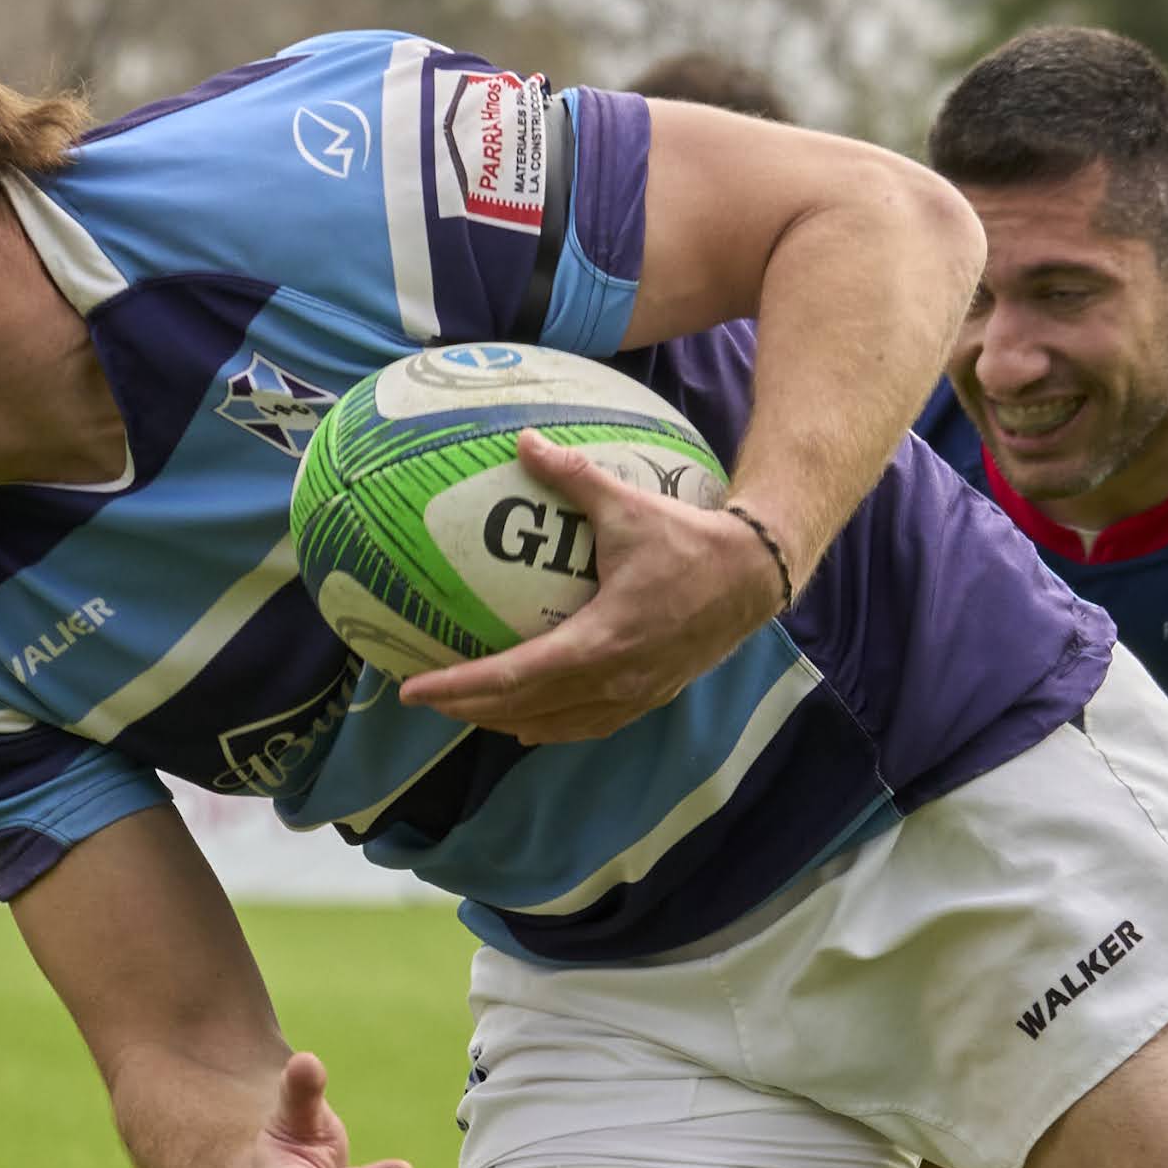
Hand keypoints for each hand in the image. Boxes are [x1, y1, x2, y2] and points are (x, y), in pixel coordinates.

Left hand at [394, 437, 786, 745]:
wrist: (753, 577)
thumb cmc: (690, 540)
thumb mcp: (628, 505)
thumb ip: (573, 477)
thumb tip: (523, 442)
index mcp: (601, 641)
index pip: (513, 676)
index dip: (458, 687)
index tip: (414, 689)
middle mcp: (613, 680)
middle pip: (523, 710)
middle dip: (467, 709)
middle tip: (422, 699)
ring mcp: (633, 696)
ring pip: (553, 725)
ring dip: (504, 721)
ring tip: (464, 710)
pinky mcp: (649, 698)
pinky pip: (585, 725)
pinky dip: (548, 725)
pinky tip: (527, 721)